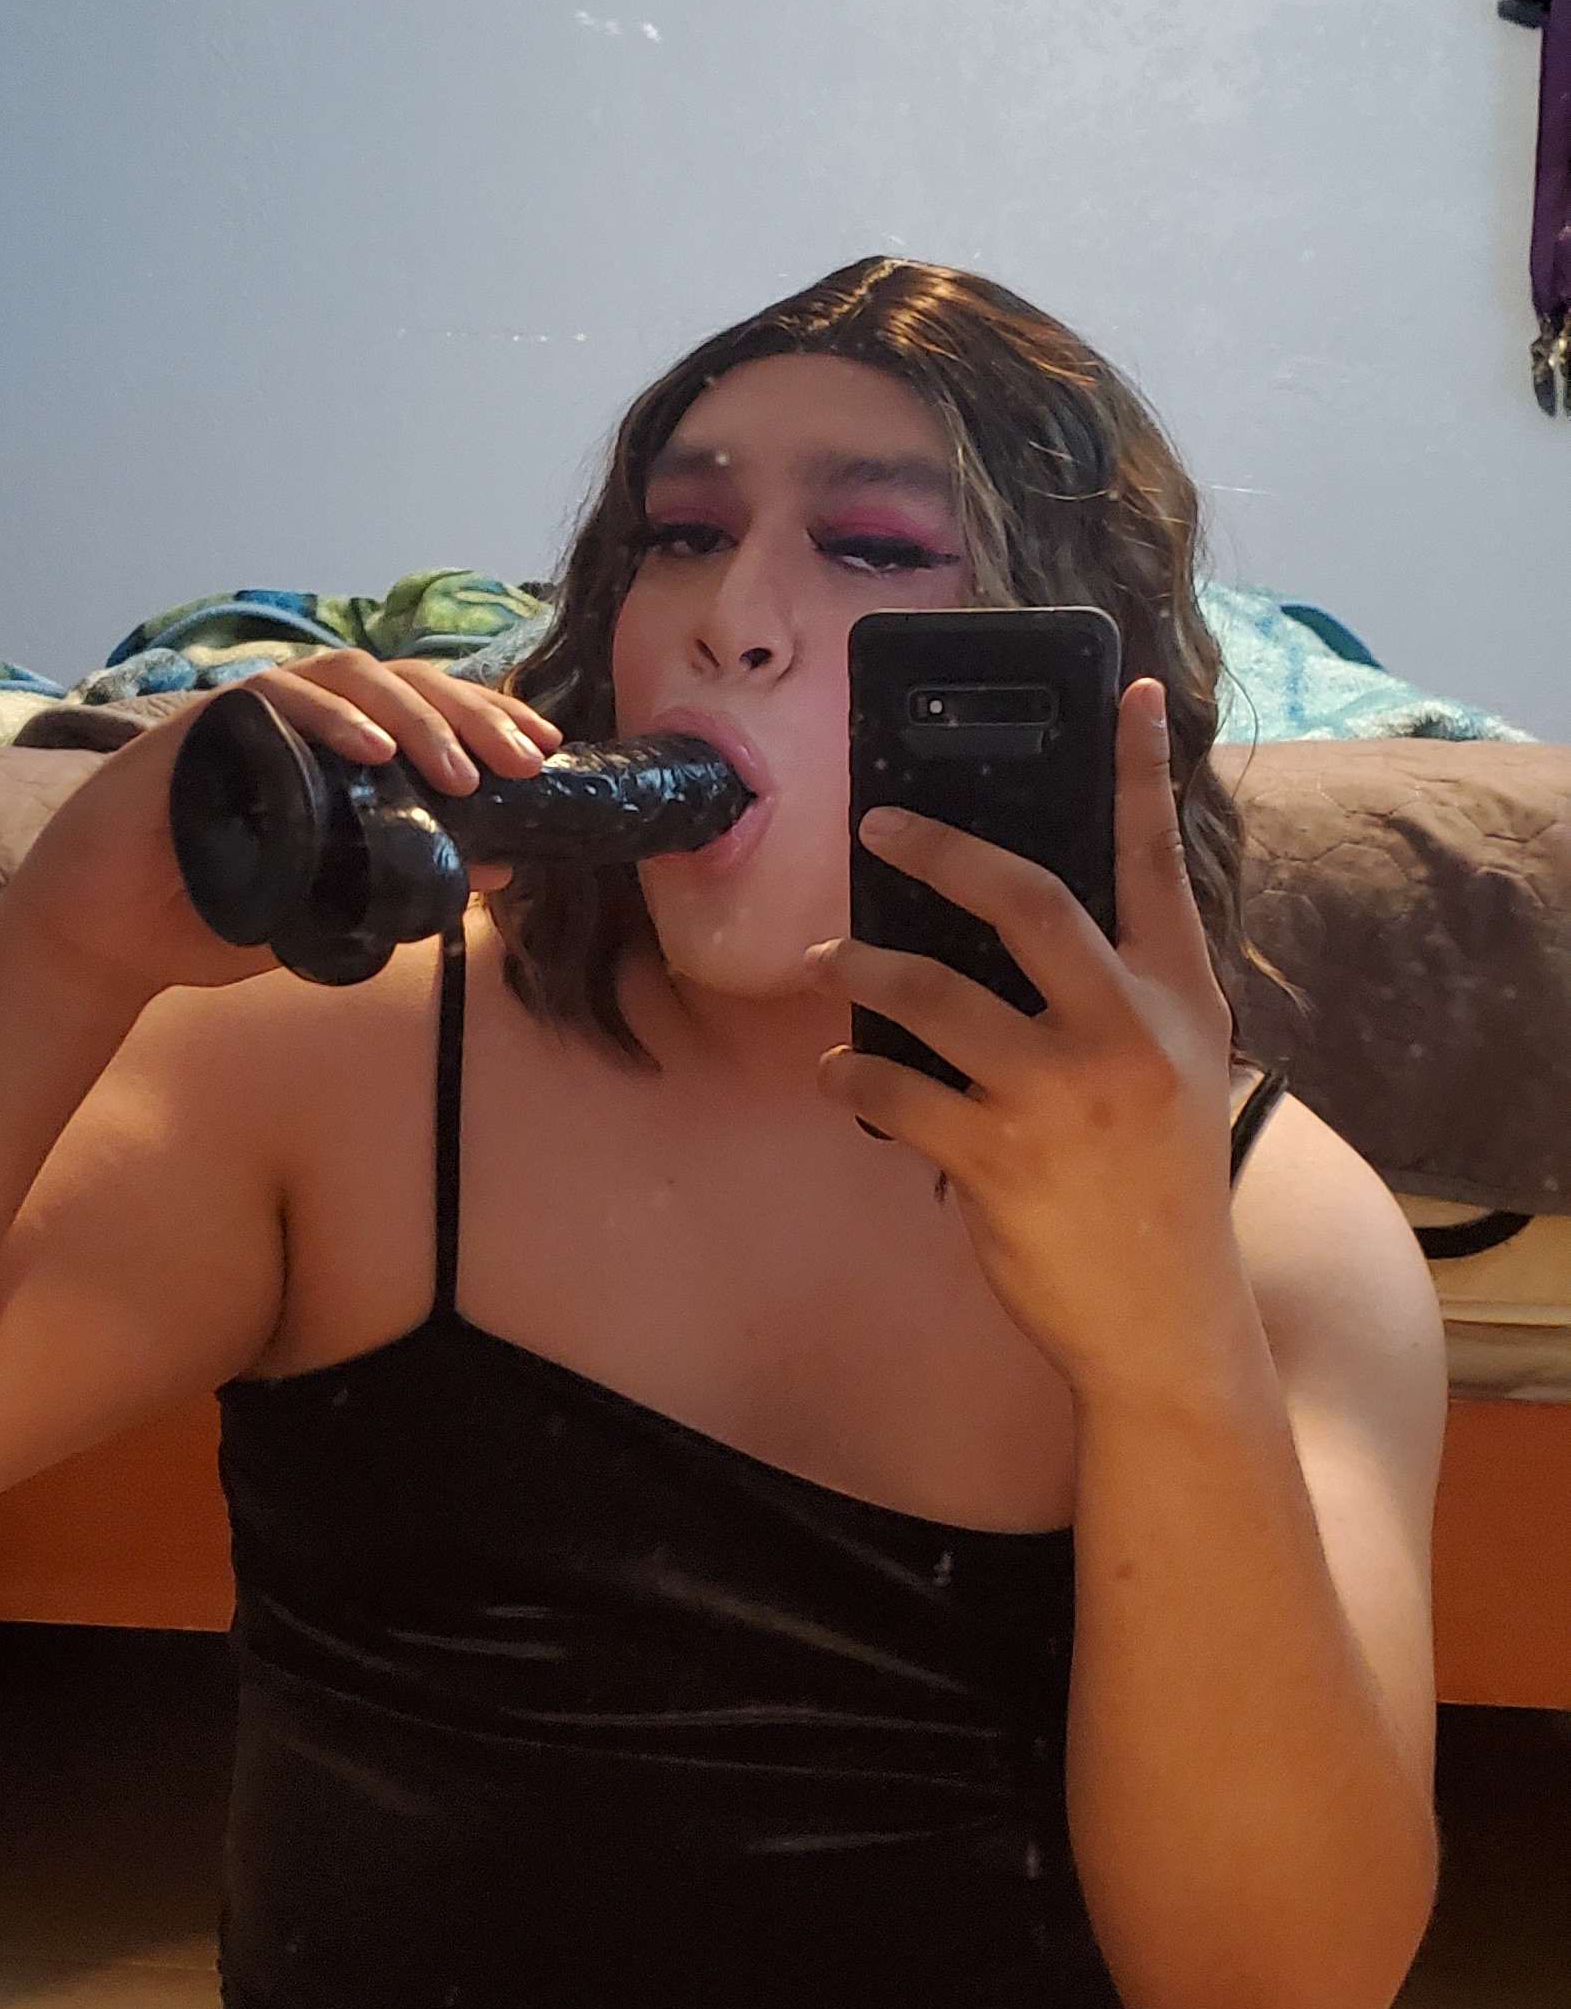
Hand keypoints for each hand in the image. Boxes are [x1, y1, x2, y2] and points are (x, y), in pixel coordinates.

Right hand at [2, 656, 562, 1003]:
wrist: (110, 937)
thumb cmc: (216, 912)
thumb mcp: (332, 904)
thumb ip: (407, 883)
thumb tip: (503, 870)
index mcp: (333, 752)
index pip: (423, 710)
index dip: (485, 718)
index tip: (544, 751)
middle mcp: (299, 721)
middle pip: (400, 682)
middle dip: (469, 714)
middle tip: (521, 760)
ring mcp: (250, 718)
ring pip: (346, 676)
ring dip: (413, 715)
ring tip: (461, 771)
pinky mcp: (201, 727)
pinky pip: (271, 698)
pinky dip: (328, 718)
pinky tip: (371, 749)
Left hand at [808, 680, 1246, 1399]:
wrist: (1165, 1316)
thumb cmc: (1157, 1183)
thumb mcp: (1174, 1071)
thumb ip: (1119, 992)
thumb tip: (1009, 917)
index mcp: (1178, 997)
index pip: (1156, 861)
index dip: (1139, 772)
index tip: (1129, 692)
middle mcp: (1125, 1031)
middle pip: (1025, 897)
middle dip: (939, 848)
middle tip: (879, 823)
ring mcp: (1059, 1094)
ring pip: (929, 991)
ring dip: (859, 972)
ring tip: (829, 969)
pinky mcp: (997, 1156)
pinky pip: (890, 1089)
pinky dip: (847, 1076)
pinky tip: (835, 1074)